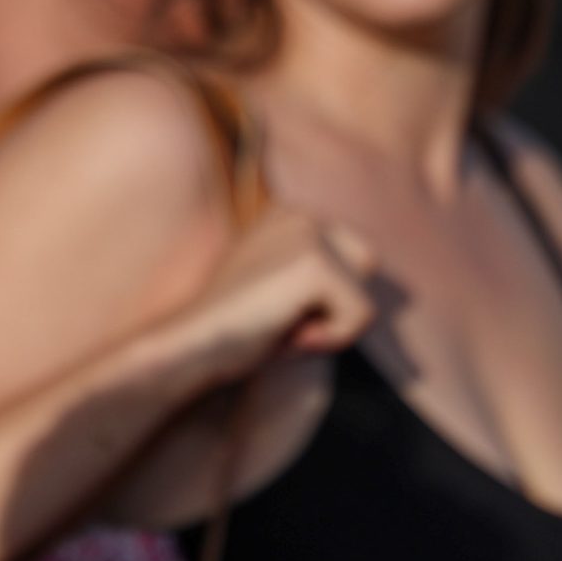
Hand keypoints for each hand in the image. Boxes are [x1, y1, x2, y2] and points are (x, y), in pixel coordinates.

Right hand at [169, 205, 378, 382]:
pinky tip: (286, 336)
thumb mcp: (278, 291)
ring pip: (364, 298)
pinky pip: (361, 317)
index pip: (356, 260)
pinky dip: (330, 340)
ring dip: (330, 328)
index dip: (326, 301)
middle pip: (366, 270)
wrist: (191, 346)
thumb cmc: (232, 331)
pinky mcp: (315, 264)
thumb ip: (315, 277)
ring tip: (280, 327)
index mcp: (289, 214)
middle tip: (280, 321)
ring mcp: (307, 234)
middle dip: (335, 306)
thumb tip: (370, 270)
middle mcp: (300, 213)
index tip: (274, 312)